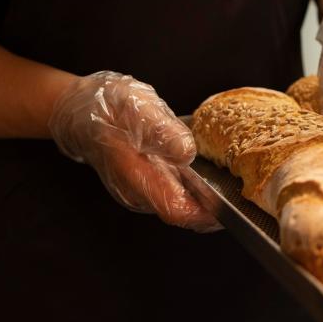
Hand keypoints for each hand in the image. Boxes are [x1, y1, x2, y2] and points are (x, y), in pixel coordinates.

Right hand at [48, 71, 220, 231]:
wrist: (78, 108)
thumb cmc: (107, 107)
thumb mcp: (137, 108)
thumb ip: (162, 130)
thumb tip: (187, 152)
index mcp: (137, 176)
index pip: (177, 210)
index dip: (206, 214)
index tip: (233, 207)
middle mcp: (139, 191)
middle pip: (182, 213)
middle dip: (213, 209)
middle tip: (244, 194)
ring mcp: (140, 189)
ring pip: (179, 205)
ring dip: (206, 200)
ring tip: (234, 185)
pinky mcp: (144, 182)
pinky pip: (174, 194)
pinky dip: (195, 190)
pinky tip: (212, 174)